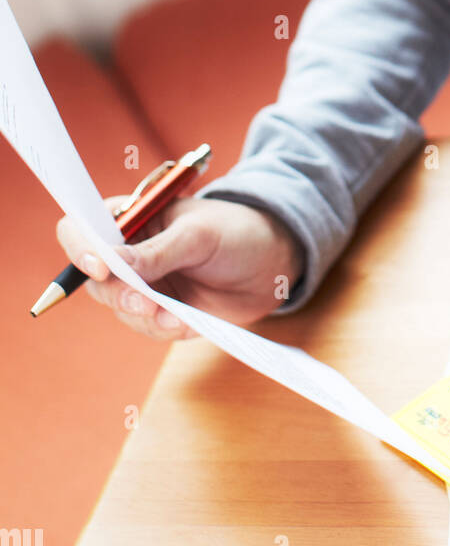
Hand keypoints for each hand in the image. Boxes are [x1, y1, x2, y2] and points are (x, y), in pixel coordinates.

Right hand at [55, 194, 306, 339]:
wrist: (273, 264)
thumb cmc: (238, 233)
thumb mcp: (198, 236)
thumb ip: (155, 252)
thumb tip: (110, 264)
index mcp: (133, 217)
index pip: (82, 227)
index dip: (81, 247)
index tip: (100, 268)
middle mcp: (130, 251)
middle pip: (95, 278)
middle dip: (119, 293)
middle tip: (147, 303)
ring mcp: (145, 282)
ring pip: (120, 308)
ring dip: (144, 316)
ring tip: (177, 318)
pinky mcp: (163, 310)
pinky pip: (147, 326)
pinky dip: (163, 328)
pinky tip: (186, 324)